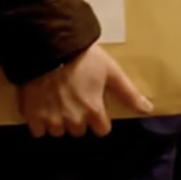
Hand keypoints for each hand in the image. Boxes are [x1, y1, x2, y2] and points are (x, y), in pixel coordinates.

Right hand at [19, 43, 152, 138]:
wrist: (49, 48)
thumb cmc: (82, 58)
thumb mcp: (111, 71)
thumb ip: (128, 93)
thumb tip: (147, 109)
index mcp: (93, 111)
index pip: (101, 130)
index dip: (99, 119)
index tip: (93, 106)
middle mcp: (73, 120)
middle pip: (78, 130)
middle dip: (77, 118)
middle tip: (73, 99)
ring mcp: (52, 120)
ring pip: (57, 131)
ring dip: (58, 121)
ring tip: (56, 101)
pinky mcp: (33, 116)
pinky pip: (37, 130)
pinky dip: (38, 122)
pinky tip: (41, 106)